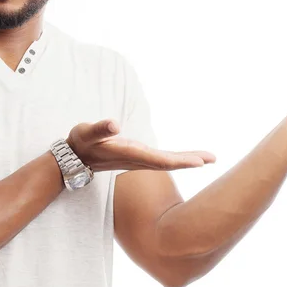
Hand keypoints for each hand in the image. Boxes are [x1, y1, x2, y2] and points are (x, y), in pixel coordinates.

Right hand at [65, 119, 215, 171]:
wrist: (74, 158)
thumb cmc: (82, 141)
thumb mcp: (88, 132)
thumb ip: (100, 129)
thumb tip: (114, 124)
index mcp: (130, 154)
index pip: (161, 160)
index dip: (181, 160)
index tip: (199, 161)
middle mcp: (138, 159)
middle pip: (169, 162)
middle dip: (191, 160)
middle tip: (213, 158)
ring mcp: (139, 159)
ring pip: (168, 161)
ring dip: (188, 160)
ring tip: (208, 159)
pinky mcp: (138, 156)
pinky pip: (163, 159)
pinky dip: (178, 158)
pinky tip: (188, 158)